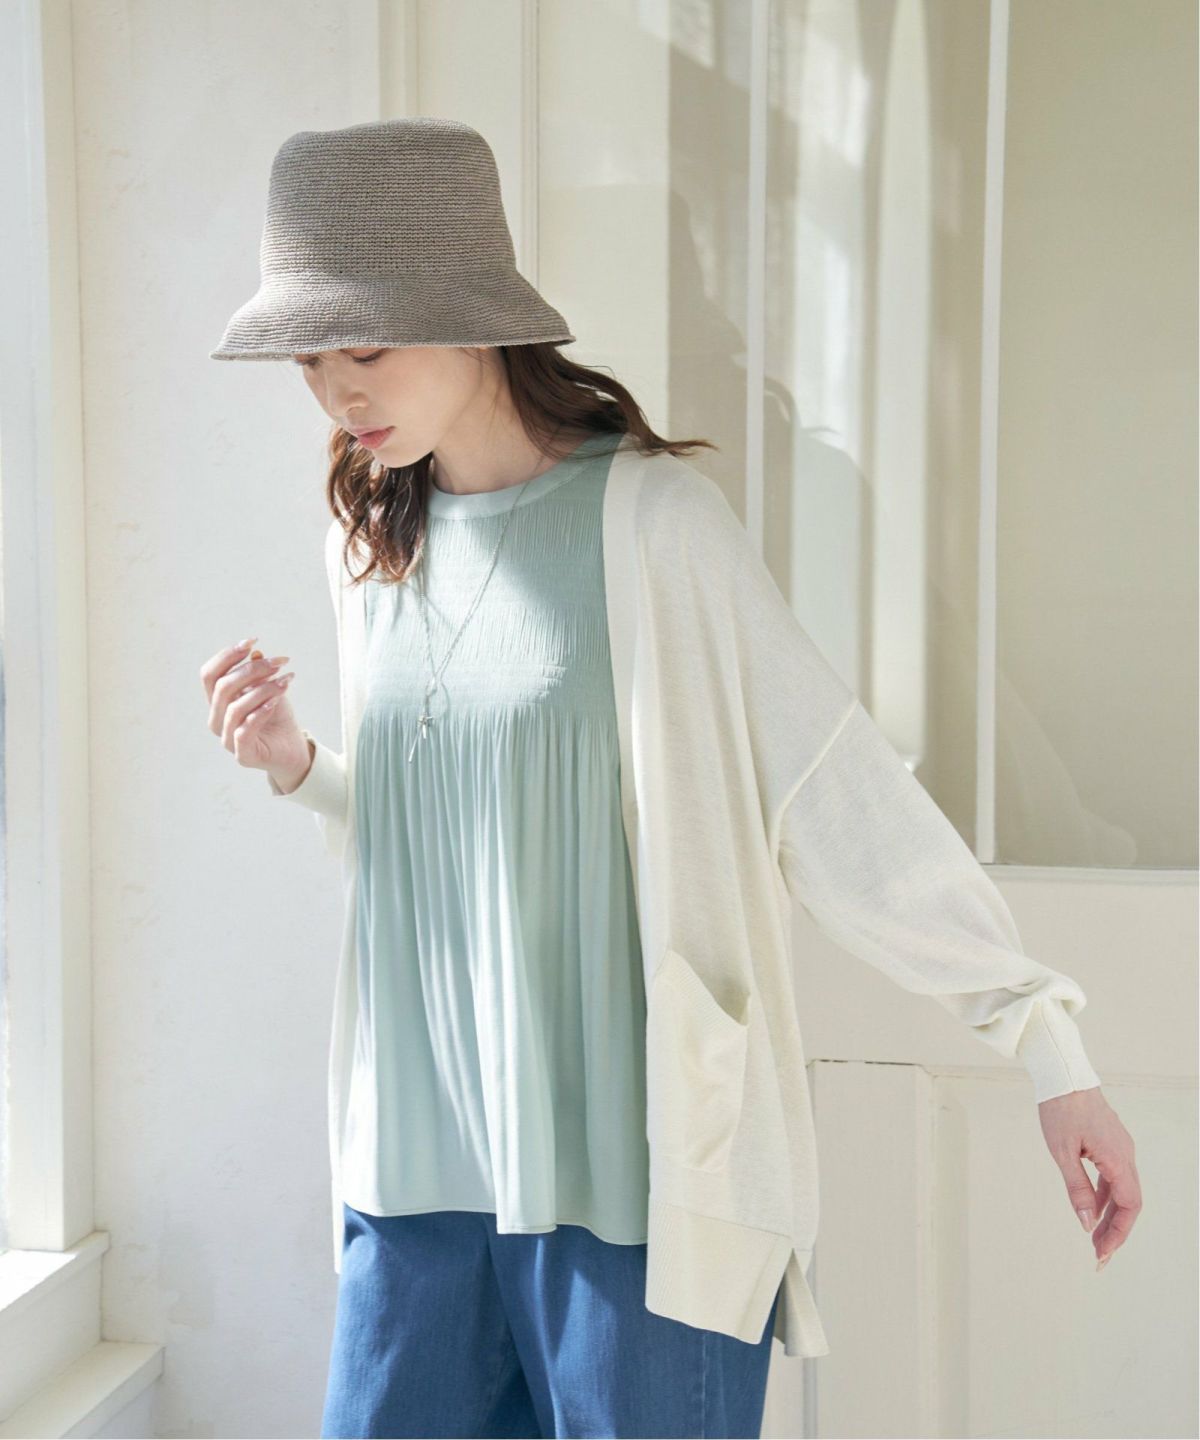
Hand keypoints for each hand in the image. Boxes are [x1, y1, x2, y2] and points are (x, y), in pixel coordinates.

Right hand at [200, 635, 305, 776]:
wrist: (292, 747)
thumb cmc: (275, 716)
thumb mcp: (268, 688)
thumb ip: (257, 673)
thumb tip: (255, 653)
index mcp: (217, 701)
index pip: (209, 674)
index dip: (227, 655)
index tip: (252, 641)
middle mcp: (217, 719)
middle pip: (223, 687)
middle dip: (252, 670)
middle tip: (278, 662)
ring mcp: (227, 739)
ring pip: (235, 708)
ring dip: (262, 690)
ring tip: (285, 681)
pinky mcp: (242, 755)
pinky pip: (243, 731)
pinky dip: (260, 713)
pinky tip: (276, 703)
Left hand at [1038, 1086, 1140, 1269]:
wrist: (1063, 1074)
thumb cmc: (1060, 1109)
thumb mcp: (1062, 1152)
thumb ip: (1078, 1189)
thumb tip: (1087, 1224)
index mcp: (1118, 1159)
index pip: (1129, 1206)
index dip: (1118, 1233)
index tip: (1102, 1253)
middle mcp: (1125, 1155)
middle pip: (1129, 1203)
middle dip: (1115, 1231)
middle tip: (1097, 1256)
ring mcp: (1119, 1148)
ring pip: (1122, 1191)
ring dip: (1110, 1216)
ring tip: (1094, 1239)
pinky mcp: (1110, 1143)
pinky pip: (1114, 1177)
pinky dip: (1105, 1196)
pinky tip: (1094, 1210)